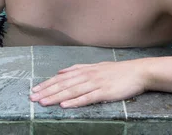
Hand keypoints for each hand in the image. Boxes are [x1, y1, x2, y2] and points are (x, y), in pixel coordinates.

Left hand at [30, 60, 146, 107]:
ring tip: (43, 102)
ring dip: (56, 96)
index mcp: (84, 70)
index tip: (35, 90)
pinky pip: (87, 98)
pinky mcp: (104, 92)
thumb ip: (78, 68)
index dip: (47, 84)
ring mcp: (96, 84)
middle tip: (33, 98)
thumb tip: (61, 71)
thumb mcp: (96, 66)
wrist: (137, 72)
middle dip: (47, 91)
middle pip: (63, 84)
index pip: (61, 78)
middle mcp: (87, 75)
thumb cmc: (117, 71)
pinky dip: (75, 102)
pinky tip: (65, 105)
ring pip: (72, 91)